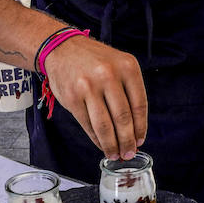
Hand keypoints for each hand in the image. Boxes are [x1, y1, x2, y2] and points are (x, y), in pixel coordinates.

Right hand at [41, 34, 147, 160]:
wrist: (62, 48)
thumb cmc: (95, 61)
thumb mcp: (118, 65)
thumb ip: (128, 91)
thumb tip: (135, 129)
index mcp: (127, 66)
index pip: (139, 105)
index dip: (140, 127)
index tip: (140, 140)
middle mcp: (108, 75)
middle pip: (123, 118)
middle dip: (127, 141)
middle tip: (129, 153)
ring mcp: (88, 86)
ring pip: (104, 125)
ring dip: (111, 144)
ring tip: (115, 154)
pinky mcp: (72, 97)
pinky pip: (87, 125)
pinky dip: (96, 139)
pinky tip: (101, 144)